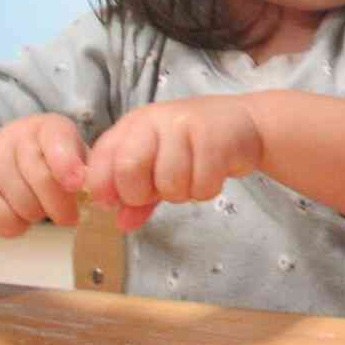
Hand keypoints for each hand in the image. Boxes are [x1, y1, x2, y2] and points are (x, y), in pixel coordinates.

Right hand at [0, 115, 88, 237]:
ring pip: (25, 204)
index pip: (56, 138)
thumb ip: (85, 170)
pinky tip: (16, 213)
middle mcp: (15, 136)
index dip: (68, 164)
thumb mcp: (71, 157)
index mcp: (46, 126)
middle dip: (61, 205)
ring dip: (38, 215)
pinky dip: (17, 226)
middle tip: (69, 216)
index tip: (77, 185)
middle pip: (43, 179)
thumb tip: (96, 190)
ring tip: (37, 205)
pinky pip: (4, 221)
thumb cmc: (47, 165)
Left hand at [83, 97, 263, 232]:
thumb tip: (123, 224)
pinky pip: (202, 185)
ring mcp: (185, 126)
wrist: (243, 123)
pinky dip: (206, 190)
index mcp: (133, 125)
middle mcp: (155, 120)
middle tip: (162, 189)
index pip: (102, 160)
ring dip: (182, 193)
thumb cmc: (194, 145)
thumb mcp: (158, 163)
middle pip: (129, 170)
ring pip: (169, 183)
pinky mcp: (215, 138)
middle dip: (143, 194)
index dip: (105, 188)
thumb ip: (138, 193)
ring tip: (192, 177)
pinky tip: (212, 174)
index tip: (119, 202)